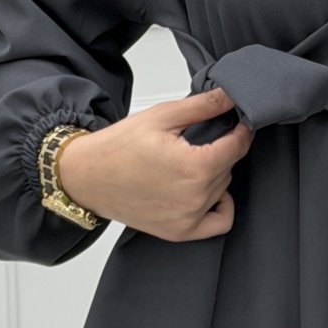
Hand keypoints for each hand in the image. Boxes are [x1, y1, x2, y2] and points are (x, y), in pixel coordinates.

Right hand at [57, 86, 255, 240]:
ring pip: (223, 188)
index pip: (239, 145)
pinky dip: (219, 205)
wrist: (85, 176)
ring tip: (187, 161)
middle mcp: (195, 197)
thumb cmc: (116, 147)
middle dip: (221, 149)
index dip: (241, 128)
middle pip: (230, 166)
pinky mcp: (180, 231)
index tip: (239, 120)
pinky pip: (220, 221)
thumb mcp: (162, 116)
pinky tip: (205, 190)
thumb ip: (203, 106)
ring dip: (215, 173)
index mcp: (194, 167)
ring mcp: (188, 218)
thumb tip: (232, 95)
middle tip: (197, 139)